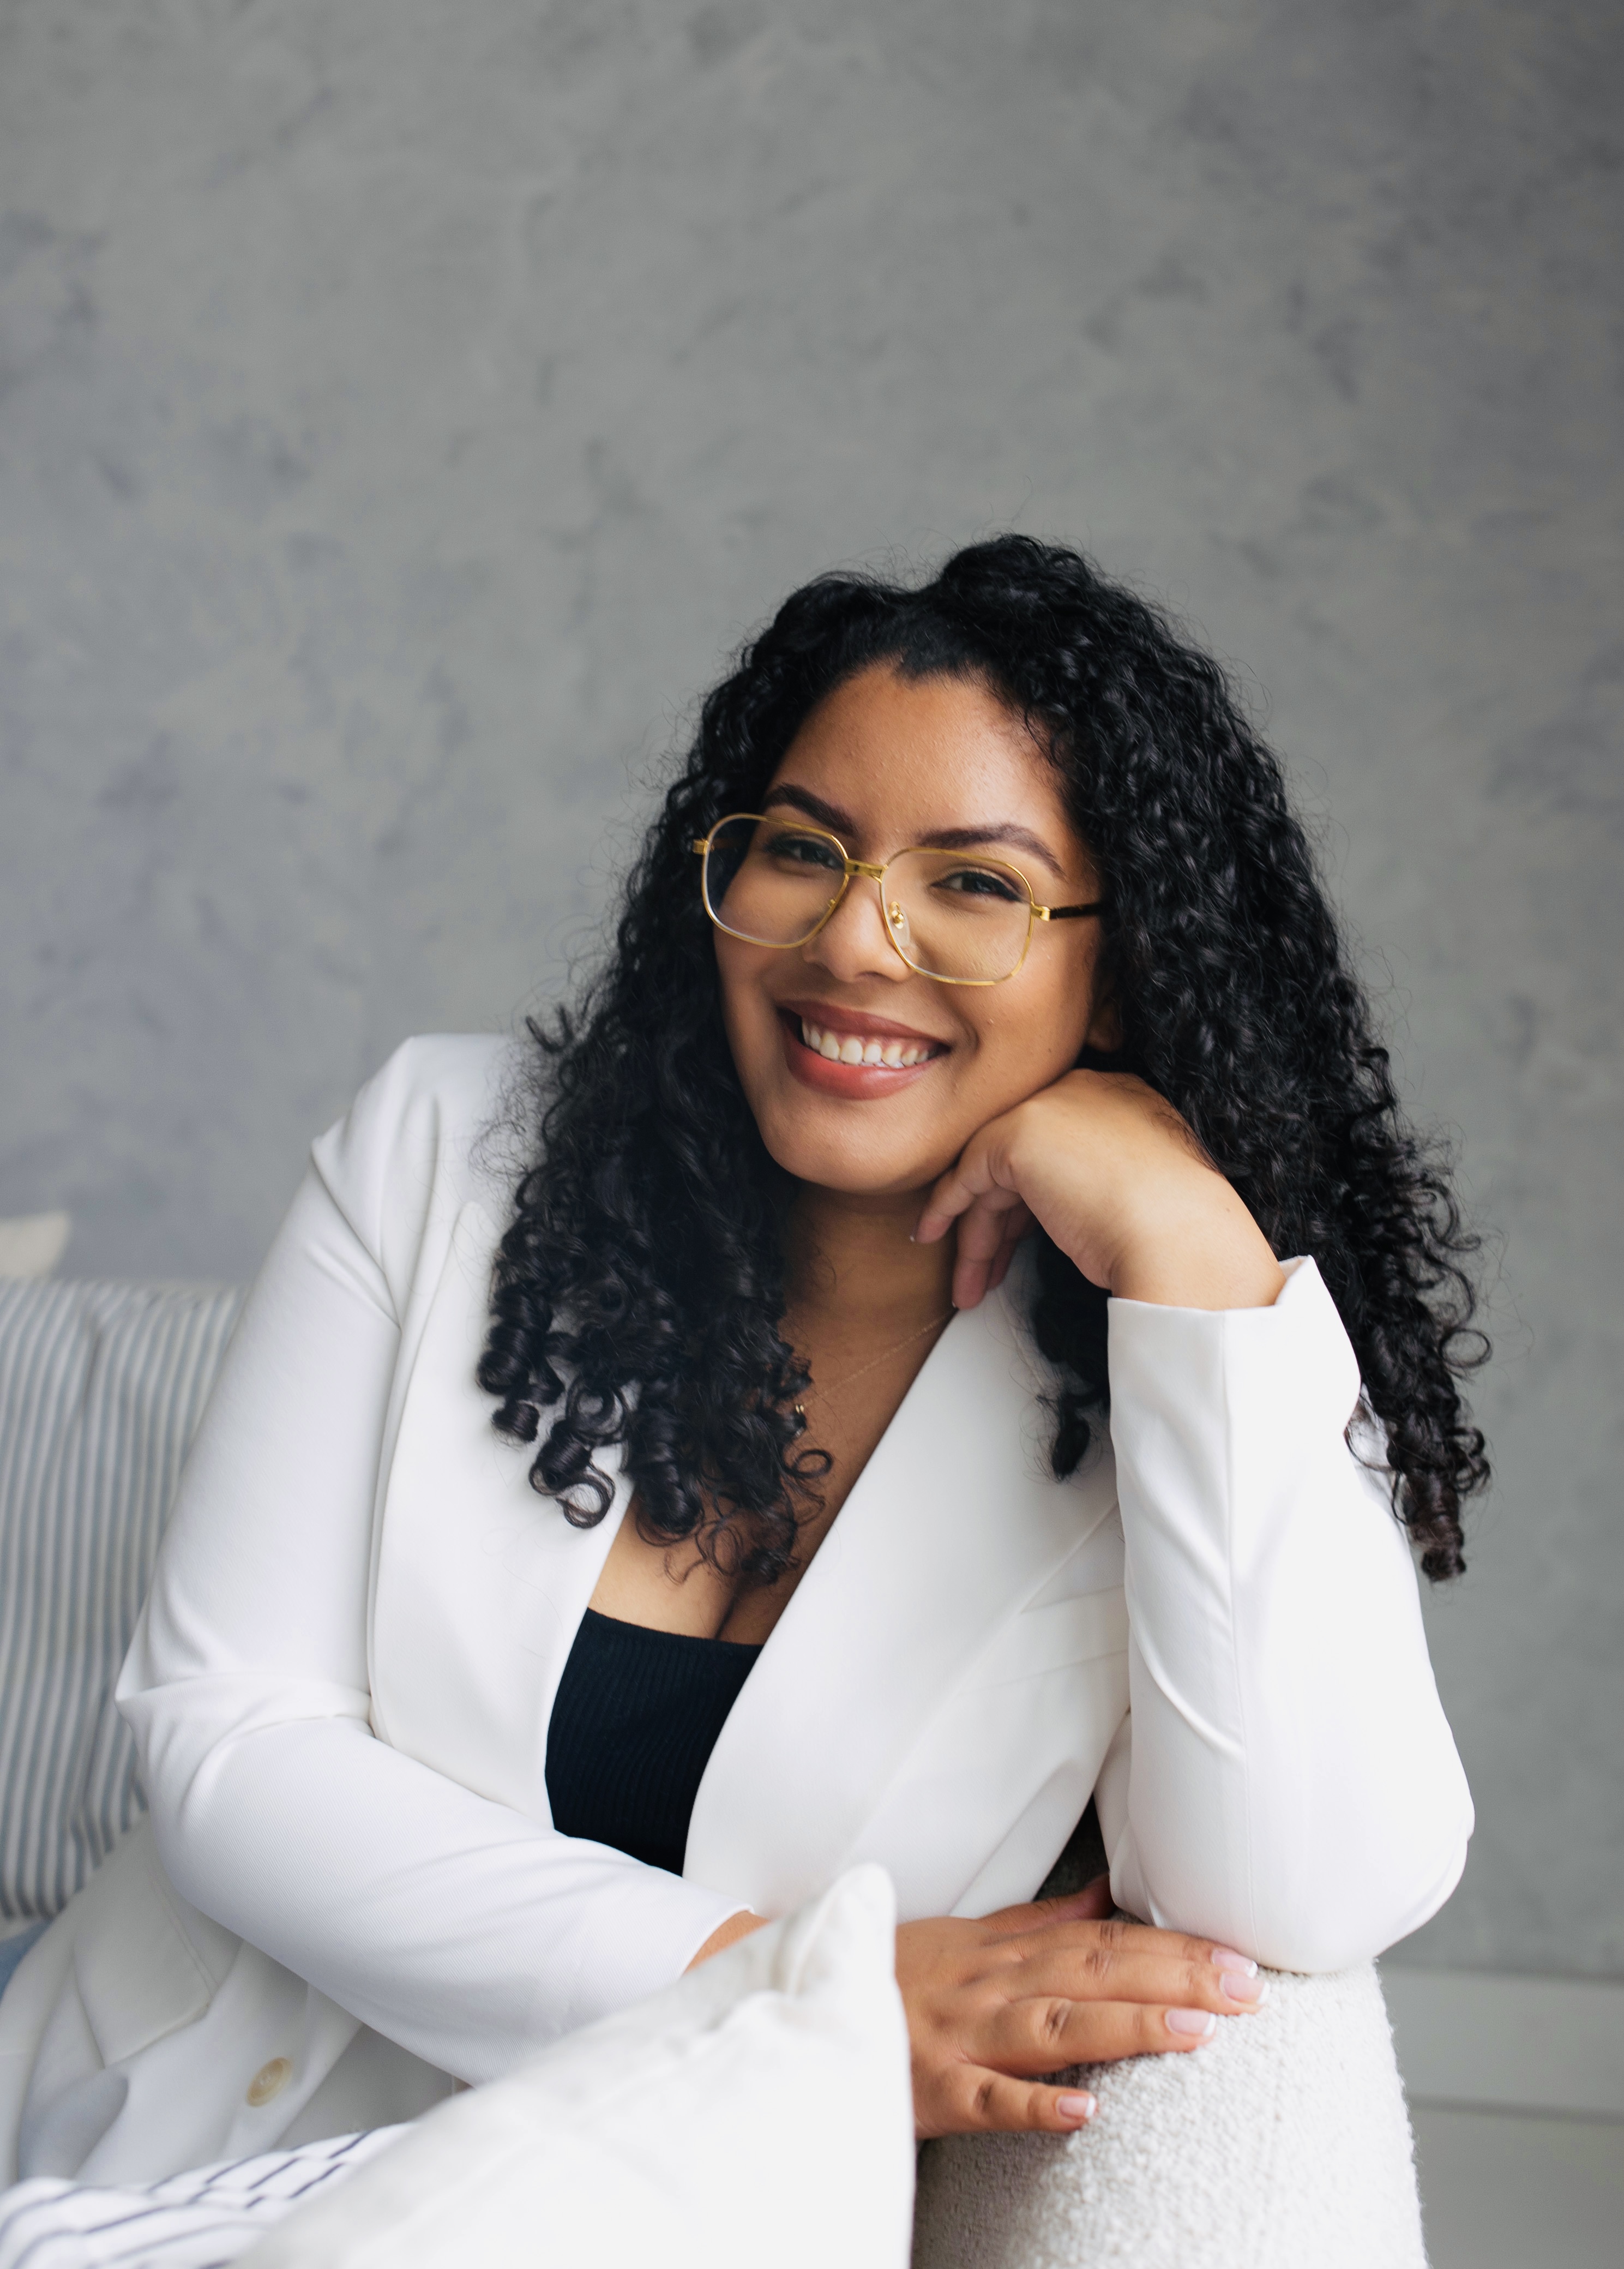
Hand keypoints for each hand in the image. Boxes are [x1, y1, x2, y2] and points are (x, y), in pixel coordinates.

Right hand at [897, 1882, 1268, 2138]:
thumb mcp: (967, 1938)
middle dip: (1175, 1977)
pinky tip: (1084, 2109)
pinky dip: (1034, 2101)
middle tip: (1248, 1986)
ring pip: (1055, 2026)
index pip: (1103, 1942)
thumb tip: (1107, 1897)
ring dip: (1126, 2025)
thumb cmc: (894, 1976)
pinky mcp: (935, 2090)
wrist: (805, 2002)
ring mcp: (965, 2037)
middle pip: (1093, 1973)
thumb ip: (1040, 1921)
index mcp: (1004, 1953)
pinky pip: (989, 2099)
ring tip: (1196, 2030)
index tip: (1237, 1954)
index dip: (1172, 1946)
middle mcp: (993, 1987)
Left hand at [914, 1069, 1284, 1312]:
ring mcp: (1048, 1107)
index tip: (1017, 1241)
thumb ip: (1097, 1184)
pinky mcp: (1017, 1133)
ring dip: (977, 1237)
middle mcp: (1085, 1093)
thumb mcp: (1137, 1194)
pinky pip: (968, 1173)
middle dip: (1000, 1224)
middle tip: (989, 1272)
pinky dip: (946, 1208)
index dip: (1031, 1202)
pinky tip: (935, 1236)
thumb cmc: (1175, 1233)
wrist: (1182, 1237)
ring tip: (970, 1287)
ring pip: (993, 1174)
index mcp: (1123, 1102)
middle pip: (1022, 1160)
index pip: (1058, 1148)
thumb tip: (1067, 1212)